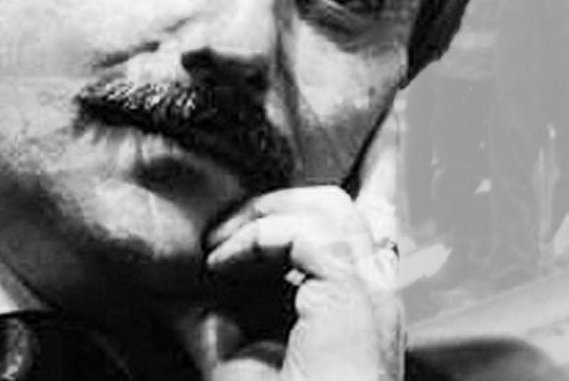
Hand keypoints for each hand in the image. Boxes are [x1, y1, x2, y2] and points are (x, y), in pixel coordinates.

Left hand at [199, 186, 401, 380]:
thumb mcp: (241, 364)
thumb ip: (226, 321)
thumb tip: (193, 287)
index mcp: (360, 311)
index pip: (358, 231)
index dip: (314, 204)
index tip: (252, 214)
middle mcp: (375, 297)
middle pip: (341, 208)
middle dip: (277, 203)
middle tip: (222, 232)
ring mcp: (370, 294)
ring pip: (329, 207)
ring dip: (264, 215)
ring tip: (220, 247)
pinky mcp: (352, 298)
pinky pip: (304, 234)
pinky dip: (256, 239)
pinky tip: (223, 266)